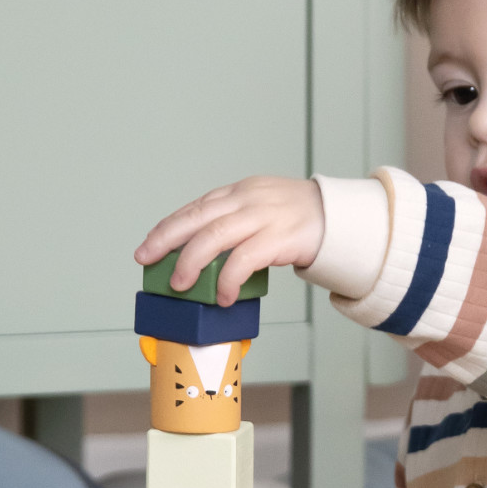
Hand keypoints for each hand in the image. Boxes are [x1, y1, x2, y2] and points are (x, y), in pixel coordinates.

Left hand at [135, 176, 324, 305]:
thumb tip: (204, 251)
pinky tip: (224, 295)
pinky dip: (229, 279)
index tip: (150, 244)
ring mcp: (262, 218)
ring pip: (215, 237)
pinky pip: (244, 260)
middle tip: (147, 259)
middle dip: (167, 239)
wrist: (339, 219)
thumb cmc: (300, 218)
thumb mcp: (262, 207)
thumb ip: (235, 221)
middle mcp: (247, 200)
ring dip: (192, 262)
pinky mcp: (278, 239)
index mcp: (240, 192)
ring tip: (180, 284)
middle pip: (197, 218)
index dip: (169, 227)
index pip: (196, 208)